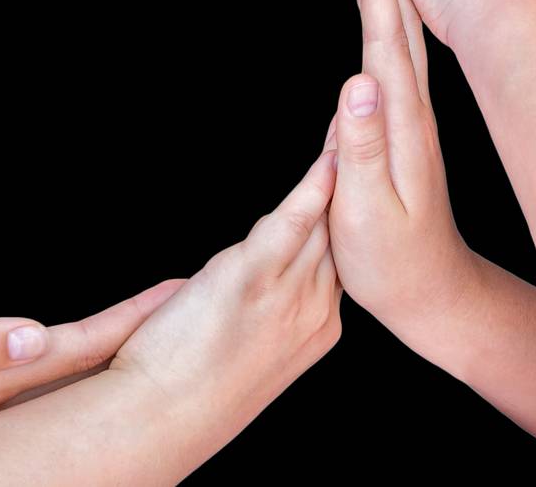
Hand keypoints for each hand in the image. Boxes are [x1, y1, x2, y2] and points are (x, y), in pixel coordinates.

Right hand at [0, 282, 181, 431]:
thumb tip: (31, 338)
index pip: (77, 348)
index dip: (130, 320)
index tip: (177, 292)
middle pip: (85, 362)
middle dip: (139, 330)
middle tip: (191, 294)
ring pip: (67, 369)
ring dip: (113, 340)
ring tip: (155, 312)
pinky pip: (40, 371)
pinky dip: (76, 349)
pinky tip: (88, 341)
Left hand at [106, 137, 342, 429]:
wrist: (158, 416)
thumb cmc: (188, 383)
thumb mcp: (249, 343)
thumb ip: (268, 301)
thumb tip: (261, 268)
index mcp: (316, 326)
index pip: (344, 253)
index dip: (356, 209)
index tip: (367, 169)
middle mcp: (314, 310)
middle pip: (346, 231)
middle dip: (360, 180)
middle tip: (377, 125)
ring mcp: (287, 296)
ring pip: (328, 221)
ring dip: (344, 168)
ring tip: (360, 119)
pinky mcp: (251, 278)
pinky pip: (292, 225)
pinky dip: (312, 188)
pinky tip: (328, 159)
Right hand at [325, 0, 480, 342]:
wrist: (437, 296)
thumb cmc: (394, 264)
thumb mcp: (364, 213)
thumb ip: (360, 149)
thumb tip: (354, 84)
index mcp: (401, 122)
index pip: (387, 38)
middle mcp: (412, 108)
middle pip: (401, 19)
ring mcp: (414, 113)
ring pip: (403, 30)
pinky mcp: (407, 123)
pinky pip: (398, 52)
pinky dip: (389, 13)